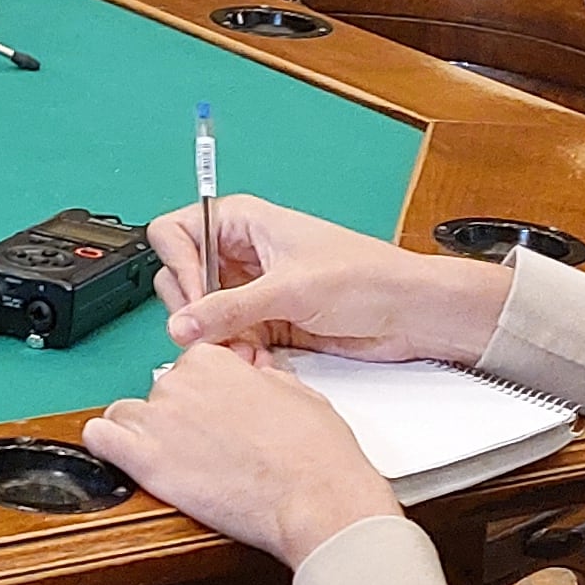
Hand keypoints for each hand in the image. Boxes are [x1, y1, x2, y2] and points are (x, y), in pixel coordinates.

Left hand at [82, 343, 405, 563]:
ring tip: (169, 460)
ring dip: (140, 434)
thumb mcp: (299, 393)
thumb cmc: (316, 453)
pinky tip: (125, 461)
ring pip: (123, 416)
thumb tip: (253, 382)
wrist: (315, 497)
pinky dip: (106, 449)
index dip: (200, 398)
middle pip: (158, 395)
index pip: (187, 369)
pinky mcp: (145, 461)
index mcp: (213, 361)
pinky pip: (100, 440)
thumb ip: (262, 379)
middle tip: (203, 449)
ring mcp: (159, 420)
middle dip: (174, 420)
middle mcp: (180, 383)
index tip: (211, 418)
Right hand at [151, 194, 512, 363]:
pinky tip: (257, 363)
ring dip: (216, 339)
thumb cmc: (364, 277)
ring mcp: (252, 290)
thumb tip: (181, 326)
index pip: (176, 234)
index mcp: (242, 221)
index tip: (196, 299)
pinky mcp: (266, 323)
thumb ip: (230, 308)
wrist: (408, 314)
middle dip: (195, 311)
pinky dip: (236, 354)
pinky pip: (229, 339)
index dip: (179, 266)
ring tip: (242, 354)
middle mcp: (242, 254)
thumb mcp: (290, 289)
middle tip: (213, 333)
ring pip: (204, 316)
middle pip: (183, 279)